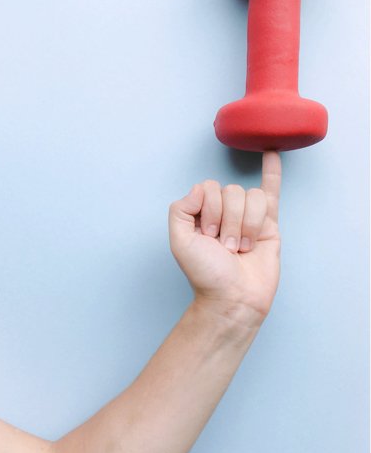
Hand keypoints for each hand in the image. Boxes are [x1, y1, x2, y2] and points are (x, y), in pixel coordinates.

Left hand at [168, 152, 280, 324]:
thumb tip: (200, 188)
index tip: (207, 235)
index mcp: (201, 213)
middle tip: (225, 247)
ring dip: (246, 224)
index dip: (209, 208)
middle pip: (232, 191)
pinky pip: (272, 191)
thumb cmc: (206, 275)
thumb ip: (180, 210)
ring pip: (253, 197)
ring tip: (241, 247)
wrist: (233, 298)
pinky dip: (272, 172)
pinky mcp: (269, 225)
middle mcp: (224, 212)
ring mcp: (247, 217)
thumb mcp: (180, 242)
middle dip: (228, 220)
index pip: (208, 188)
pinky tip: (271, 154)